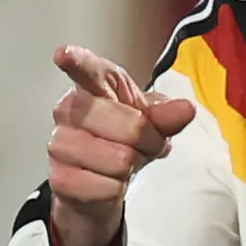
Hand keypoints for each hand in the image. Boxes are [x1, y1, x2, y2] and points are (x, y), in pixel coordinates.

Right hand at [42, 44, 196, 245]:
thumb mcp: (151, 122)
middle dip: (147, 141)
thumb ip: (167, 114)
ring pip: (119, 160)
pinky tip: (105, 182)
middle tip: (143, 144)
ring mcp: (59, 144)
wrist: (96, 184)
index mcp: (94, 87)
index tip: (64, 55)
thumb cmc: (121, 140)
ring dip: (131, 168)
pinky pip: (107, 187)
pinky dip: (116, 190)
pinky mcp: (59, 178)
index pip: (87, 71)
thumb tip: (186, 109)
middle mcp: (68, 110)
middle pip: (129, 126)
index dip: (77, 62)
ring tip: (121, 164)